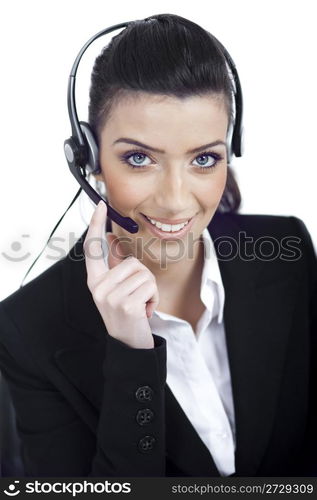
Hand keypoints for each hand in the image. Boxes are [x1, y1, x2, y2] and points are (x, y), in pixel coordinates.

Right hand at [84, 201, 158, 348]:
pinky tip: (145, 311)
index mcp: (95, 281)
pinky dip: (153, 299)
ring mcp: (111, 297)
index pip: (93, 249)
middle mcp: (99, 287)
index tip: (101, 206)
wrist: (129, 345)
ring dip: (149, 289)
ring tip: (141, 305)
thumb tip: (114, 240)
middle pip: (132, 262)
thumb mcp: (117, 290)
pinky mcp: (126, 305)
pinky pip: (150, 286)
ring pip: (143, 274)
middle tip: (137, 297)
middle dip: (143, 278)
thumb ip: (115, 267)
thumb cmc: (126, 314)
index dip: (95, 226)